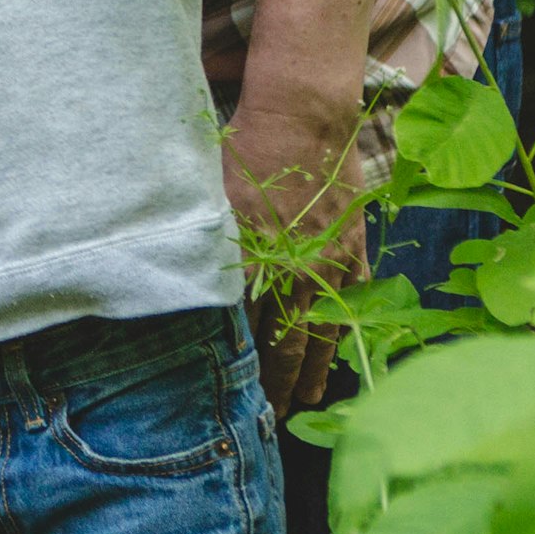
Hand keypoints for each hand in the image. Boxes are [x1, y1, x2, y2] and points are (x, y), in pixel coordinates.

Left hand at [224, 106, 368, 413]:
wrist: (301, 118)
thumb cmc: (248, 152)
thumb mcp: (212, 197)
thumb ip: (204, 245)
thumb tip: (180, 283)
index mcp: (258, 260)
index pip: (249, 329)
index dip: (243, 366)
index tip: (233, 396)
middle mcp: (299, 270)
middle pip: (288, 341)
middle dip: (280, 382)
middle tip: (271, 416)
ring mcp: (332, 262)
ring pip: (324, 329)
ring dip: (313, 368)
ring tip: (307, 401)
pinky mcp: (353, 247)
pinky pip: (354, 301)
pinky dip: (344, 331)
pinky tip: (337, 356)